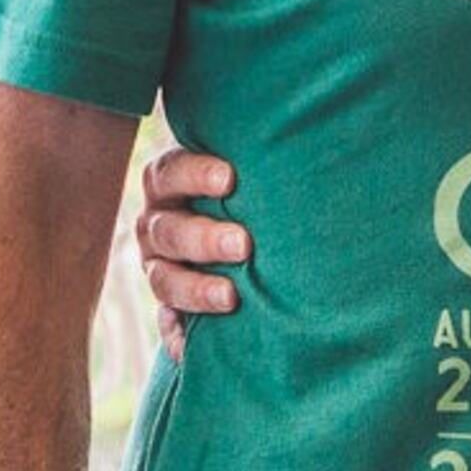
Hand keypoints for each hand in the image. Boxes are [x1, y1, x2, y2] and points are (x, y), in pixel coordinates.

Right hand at [133, 145, 248, 357]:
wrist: (250, 233)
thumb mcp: (249, 168)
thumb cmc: (255, 186)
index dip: (195, 174)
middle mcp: (158, 222)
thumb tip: (313, 120)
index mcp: (169, 182)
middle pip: (168, 230)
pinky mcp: (168, 306)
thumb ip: (260, 157)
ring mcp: (159, 266)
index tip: (231, 178)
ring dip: (195, 288)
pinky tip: (193, 350)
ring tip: (232, 296)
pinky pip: (166, 325)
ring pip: (163, 278)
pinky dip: (178, 337)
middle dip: (205, 238)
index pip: (169, 173)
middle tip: (244, 244)